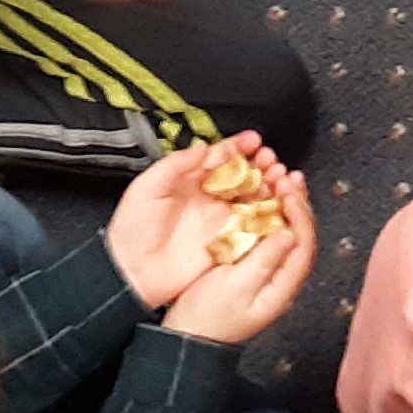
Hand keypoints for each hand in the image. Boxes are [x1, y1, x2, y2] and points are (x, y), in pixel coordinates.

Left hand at [105, 133, 286, 309]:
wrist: (133, 272)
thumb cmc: (132, 230)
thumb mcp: (147, 186)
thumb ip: (176, 164)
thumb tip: (204, 148)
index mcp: (193, 182)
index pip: (222, 158)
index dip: (239, 147)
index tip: (253, 140)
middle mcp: (211, 200)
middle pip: (245, 176)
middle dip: (261, 164)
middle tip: (269, 159)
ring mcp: (222, 222)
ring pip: (255, 198)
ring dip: (271, 185)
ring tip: (279, 177)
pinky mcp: (229, 243)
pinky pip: (255, 227)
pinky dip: (271, 215)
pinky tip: (279, 204)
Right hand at [163, 160, 318, 346]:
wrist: (188, 337)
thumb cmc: (208, 318)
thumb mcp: (235, 287)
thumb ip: (264, 261)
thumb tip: (289, 235)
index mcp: (282, 285)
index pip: (304, 243)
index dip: (300, 214)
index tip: (289, 193)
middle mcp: (281, 278)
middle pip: (300, 234)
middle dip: (297, 203)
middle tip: (289, 178)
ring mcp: (268, 272)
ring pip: (287, 231)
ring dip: (286, 205)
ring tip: (281, 180)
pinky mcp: (253, 266)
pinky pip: (268, 235)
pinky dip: (268, 214)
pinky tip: (263, 198)